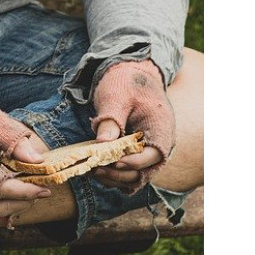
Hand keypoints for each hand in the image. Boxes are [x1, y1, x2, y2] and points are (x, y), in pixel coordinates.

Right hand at [0, 77, 47, 221]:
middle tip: (39, 191)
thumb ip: (16, 142)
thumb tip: (38, 161)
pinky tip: (15, 197)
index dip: (25, 193)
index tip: (45, 189)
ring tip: (29, 194)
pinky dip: (1, 208)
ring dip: (12, 209)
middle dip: (21, 204)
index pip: (1, 189)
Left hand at [91, 60, 175, 191]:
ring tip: (93, 171)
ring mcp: (149, 151)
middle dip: (118, 173)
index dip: (132, 162)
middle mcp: (159, 144)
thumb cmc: (125, 84)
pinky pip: (130, 172)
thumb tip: (103, 143)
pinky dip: (115, 175)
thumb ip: (111, 120)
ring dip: (115, 178)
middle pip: (143, 172)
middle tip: (94, 168)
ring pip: (135, 176)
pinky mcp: (137, 153)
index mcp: (161, 129)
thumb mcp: (116, 98)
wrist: (130, 76)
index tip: (111, 161)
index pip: (151, 156)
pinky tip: (98, 169)